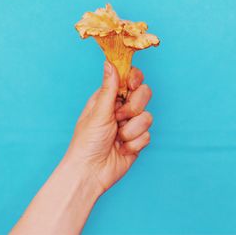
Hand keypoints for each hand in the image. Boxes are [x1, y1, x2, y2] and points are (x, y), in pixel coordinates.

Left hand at [64, 61, 152, 192]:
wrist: (91, 172)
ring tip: (117, 138)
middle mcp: (121, 109)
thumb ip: (109, 88)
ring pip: (148, 116)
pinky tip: (121, 149)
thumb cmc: (87, 142)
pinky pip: (147, 135)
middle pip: (144, 94)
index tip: (132, 85)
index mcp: (109, 99)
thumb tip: (109, 63)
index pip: (129, 79)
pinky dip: (133, 143)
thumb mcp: (98, 112)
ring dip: (131, 130)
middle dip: (134, 107)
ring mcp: (130, 125)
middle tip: (119, 117)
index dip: (134, 79)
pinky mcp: (138, 140)